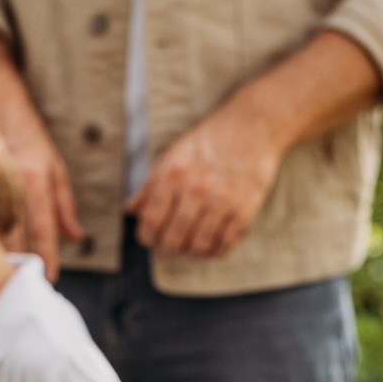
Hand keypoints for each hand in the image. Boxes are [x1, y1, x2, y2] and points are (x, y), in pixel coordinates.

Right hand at [4, 109, 82, 281]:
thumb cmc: (29, 138)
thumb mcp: (55, 167)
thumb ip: (65, 204)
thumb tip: (77, 238)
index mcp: (36, 179)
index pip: (42, 227)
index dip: (47, 255)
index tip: (50, 279)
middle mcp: (10, 181)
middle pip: (14, 233)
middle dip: (19, 263)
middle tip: (23, 289)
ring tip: (2, 280)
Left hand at [127, 98, 284, 259]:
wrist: (252, 128)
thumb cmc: (209, 142)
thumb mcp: (173, 155)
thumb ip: (151, 184)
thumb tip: (131, 209)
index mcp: (173, 174)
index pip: (150, 220)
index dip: (146, 237)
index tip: (149, 240)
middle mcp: (196, 189)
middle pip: (173, 239)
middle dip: (167, 249)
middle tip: (169, 248)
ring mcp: (222, 201)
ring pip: (199, 246)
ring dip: (192, 253)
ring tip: (191, 247)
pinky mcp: (244, 209)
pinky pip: (225, 244)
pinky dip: (215, 251)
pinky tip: (212, 244)